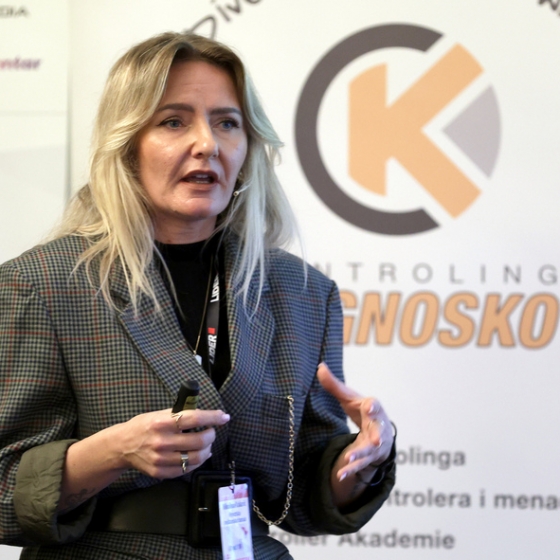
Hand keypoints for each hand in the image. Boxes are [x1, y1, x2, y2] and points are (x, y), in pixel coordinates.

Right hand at [118, 408, 229, 477]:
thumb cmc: (144, 425)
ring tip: (207, 445)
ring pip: (195, 458)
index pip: (194, 418)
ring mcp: (160, 460)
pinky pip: (185, 469)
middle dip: (211, 435)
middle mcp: (161, 442)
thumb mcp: (159, 414)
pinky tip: (197, 456)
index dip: (213, 417)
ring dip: (207, 450)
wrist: (122, 446)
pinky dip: (196, 462)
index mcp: (162, 423)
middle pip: (199, 441)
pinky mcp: (159, 472)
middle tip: (211, 432)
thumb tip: (205, 414)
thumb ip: (180, 415)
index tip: (224, 417)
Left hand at [317, 363, 392, 481]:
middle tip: (375, 440)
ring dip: (359, 455)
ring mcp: (374, 446)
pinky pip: (359, 467)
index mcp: (373, 410)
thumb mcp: (350, 398)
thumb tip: (319, 366)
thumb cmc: (363, 411)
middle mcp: (377, 428)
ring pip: (368, 451)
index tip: (370, 405)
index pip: (374, 406)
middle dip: (377, 435)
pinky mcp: (368, 459)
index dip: (372, 406)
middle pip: (378, 431)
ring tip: (348, 458)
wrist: (381, 433)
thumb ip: (334, 385)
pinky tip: (339, 475)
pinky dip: (350, 470)